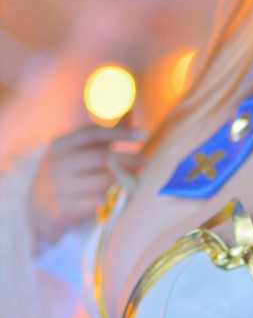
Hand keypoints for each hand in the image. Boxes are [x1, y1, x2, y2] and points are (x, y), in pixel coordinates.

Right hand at [28, 124, 145, 250]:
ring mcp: (61, 187)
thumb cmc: (68, 172)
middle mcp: (59, 164)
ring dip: (125, 180)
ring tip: (138, 178)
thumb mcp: (77, 150)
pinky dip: (115, 197)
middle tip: (147, 159)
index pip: (93, 133)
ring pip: (103, 181)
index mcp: (61, 145)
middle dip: (128, 158)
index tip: (143, 135)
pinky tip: (124, 194)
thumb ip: (105, 133)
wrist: (40, 207)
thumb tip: (129, 109)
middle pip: (101, 157)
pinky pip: (100, 201)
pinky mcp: (68, 208)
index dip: (120, 132)